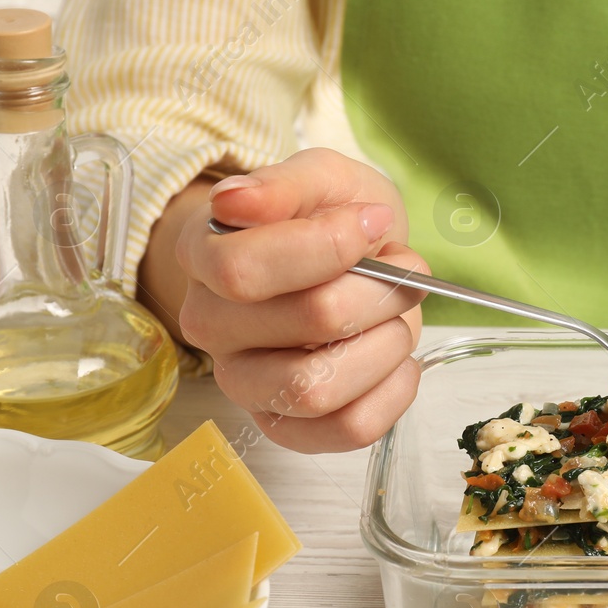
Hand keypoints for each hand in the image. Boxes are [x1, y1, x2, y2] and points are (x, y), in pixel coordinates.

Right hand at [174, 147, 426, 452]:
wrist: (342, 259)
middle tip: (404, 274)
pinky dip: (392, 394)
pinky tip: (398, 361)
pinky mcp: (287, 426)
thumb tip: (237, 202)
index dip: (327, 247)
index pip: (242, 271)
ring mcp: (245, 384)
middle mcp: (211, 328)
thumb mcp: (319, 178)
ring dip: (386, 346)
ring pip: (319, 389)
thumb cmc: (324, 219)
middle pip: (306, 323)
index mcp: (204, 259)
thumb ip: (284, 184)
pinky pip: (346, 429)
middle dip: (380, 292)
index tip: (370, 224)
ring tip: (396, 318)